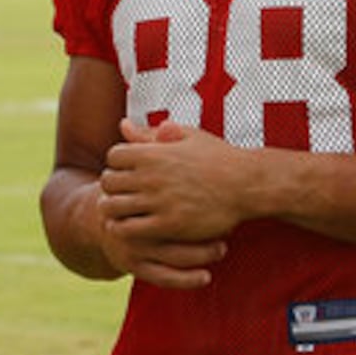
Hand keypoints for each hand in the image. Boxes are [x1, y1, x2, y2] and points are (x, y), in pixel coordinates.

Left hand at [97, 119, 241, 287]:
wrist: (247, 185)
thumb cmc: (218, 158)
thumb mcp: (187, 137)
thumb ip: (151, 133)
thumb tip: (123, 125)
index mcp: (154, 152)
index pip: (113, 156)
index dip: (118, 163)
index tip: (128, 170)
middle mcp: (152, 176)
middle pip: (108, 181)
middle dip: (112, 186)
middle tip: (123, 192)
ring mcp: (159, 202)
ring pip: (113, 207)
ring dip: (114, 209)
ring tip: (124, 211)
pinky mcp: (168, 225)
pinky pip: (130, 229)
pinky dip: (125, 229)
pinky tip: (134, 227)